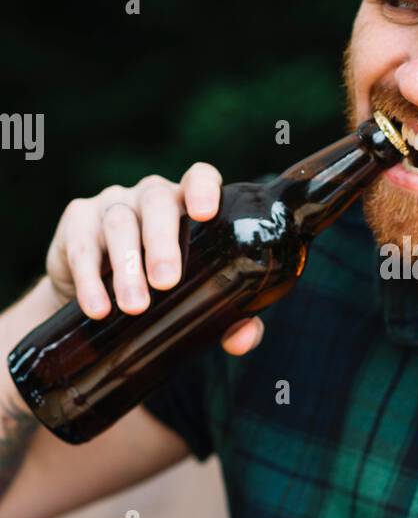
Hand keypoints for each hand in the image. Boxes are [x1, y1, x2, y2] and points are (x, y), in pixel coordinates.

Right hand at [45, 164, 262, 355]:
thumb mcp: (194, 299)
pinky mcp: (76, 222)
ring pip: (120, 224)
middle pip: (157, 203)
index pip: (198, 178)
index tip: (205, 213)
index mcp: (186, 206)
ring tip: (135, 306)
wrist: (97, 300)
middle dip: (163, 242)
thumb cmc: (160, 289)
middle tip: (167, 282)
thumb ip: (228, 317)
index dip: (202, 188)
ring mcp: (111, 205)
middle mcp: (150, 197)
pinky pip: (81, 247)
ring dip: (127, 267)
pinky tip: (98, 307)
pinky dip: (89, 280)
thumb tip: (242, 338)